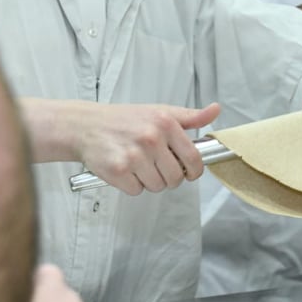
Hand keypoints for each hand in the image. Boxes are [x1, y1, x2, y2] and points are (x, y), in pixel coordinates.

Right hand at [75, 102, 220, 194]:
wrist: (86, 125)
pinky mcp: (118, 170)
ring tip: (137, 164)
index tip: (188, 172)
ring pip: (157, 186)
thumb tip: (215, 110)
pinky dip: (131, 185)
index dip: (194, 171)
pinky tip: (124, 169)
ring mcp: (134, 155)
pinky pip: (137, 191)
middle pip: (176, 178)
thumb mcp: (159, 112)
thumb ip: (190, 116)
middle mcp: (151, 138)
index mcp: (165, 123)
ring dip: (149, 181)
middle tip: (154, 165)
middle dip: (168, 177)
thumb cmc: (123, 120)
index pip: (194, 159)